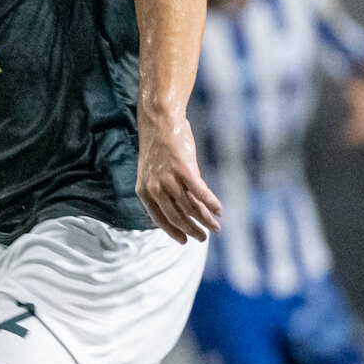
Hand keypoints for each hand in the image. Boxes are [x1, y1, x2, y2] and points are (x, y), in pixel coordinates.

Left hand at [135, 109, 221, 242]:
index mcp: (144, 191)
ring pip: (189, 207)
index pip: (159, 218)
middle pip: (176, 216)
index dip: (173, 231)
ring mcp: (168, 179)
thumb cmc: (161, 147)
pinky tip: (219, 210)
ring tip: (216, 228)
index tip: (184, 241)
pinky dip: (211, 203)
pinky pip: (200, 192)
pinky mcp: (183, 169)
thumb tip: (189, 206)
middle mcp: (154, 188)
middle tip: (204, 238)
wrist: (160, 122)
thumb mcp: (156, 172)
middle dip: (192, 230)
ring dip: (205, 220)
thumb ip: (168, 190)